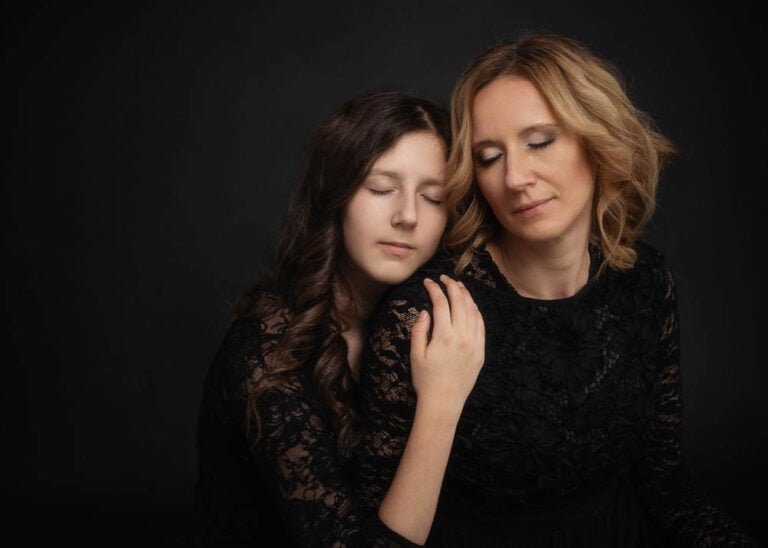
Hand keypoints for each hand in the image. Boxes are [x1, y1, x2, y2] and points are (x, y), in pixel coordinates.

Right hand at [409, 275, 484, 416]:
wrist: (443, 402)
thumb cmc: (425, 380)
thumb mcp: (415, 355)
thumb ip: (419, 330)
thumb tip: (425, 311)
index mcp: (444, 336)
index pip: (441, 303)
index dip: (434, 289)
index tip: (427, 282)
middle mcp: (462, 336)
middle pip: (459, 302)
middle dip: (451, 286)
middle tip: (444, 278)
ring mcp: (474, 343)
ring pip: (473, 311)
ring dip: (465, 295)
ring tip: (457, 286)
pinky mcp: (480, 351)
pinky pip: (481, 325)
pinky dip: (475, 311)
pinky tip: (470, 305)